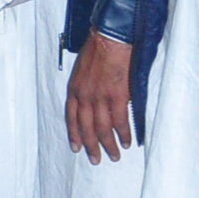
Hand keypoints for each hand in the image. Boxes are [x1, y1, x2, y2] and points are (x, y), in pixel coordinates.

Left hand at [65, 33, 134, 160]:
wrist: (111, 37)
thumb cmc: (98, 48)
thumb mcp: (82, 68)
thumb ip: (84, 85)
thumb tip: (92, 99)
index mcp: (74, 89)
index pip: (71, 118)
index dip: (74, 134)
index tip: (77, 148)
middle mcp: (85, 96)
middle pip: (86, 128)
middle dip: (91, 146)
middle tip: (96, 160)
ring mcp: (100, 97)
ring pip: (102, 129)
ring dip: (109, 145)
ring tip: (114, 156)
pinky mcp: (117, 96)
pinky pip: (120, 121)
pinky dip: (124, 134)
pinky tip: (127, 142)